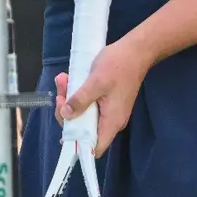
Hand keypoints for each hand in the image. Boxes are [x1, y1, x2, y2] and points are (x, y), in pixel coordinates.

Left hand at [55, 36, 153, 156]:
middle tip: (60, 95)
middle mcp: (111, 120)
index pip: (95, 147)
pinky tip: (69, 79)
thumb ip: (80, 100)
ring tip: (63, 80)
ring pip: (83, 114)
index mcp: (111, 121)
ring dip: (70, 100)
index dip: (78, 144)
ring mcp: (108, 110)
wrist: (136, 50)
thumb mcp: (95, 82)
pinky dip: (77, 94)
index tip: (63, 127)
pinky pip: (88, 104)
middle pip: (84, 129)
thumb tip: (66, 115)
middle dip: (67, 113)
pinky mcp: (105, 100)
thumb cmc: (118, 65)